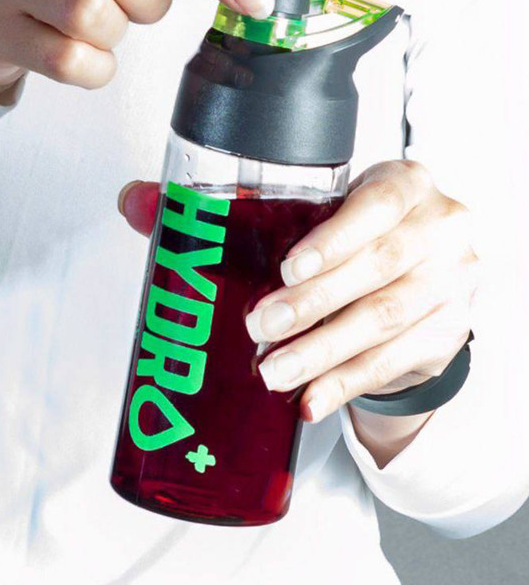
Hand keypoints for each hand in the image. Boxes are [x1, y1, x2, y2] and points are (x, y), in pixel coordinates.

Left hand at [118, 160, 478, 423]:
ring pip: (385, 323)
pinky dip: (346, 384)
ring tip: (274, 374)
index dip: (335, 239)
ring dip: (324, 353)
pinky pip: (394, 363)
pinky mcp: (445, 333)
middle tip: (259, 330)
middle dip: (314, 305)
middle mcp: (438, 229)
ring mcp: (450, 284)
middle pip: (379, 270)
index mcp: (402, 184)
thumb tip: (134, 200)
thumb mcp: (310, 208)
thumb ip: (225, 207)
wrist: (418, 269)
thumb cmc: (350, 230)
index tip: (288, 269)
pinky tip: (310, 400)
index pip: (377, 205)